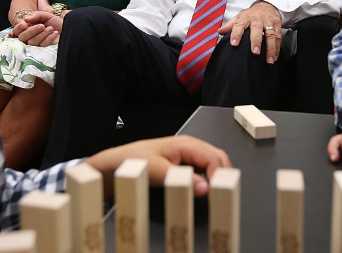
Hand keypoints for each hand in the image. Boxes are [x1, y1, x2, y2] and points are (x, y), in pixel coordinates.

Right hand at [9, 10, 61, 45]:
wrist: (67, 27)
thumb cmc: (54, 21)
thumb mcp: (45, 15)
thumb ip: (35, 15)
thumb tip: (25, 19)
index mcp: (26, 27)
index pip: (16, 30)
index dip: (18, 28)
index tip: (24, 24)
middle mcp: (29, 36)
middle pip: (22, 38)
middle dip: (31, 31)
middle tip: (41, 25)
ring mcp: (36, 43)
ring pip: (32, 42)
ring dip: (42, 34)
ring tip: (51, 28)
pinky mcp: (43, 49)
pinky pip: (42, 45)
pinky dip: (49, 38)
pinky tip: (55, 33)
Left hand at [84, 136, 231, 197]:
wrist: (117, 163)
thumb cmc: (133, 161)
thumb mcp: (156, 171)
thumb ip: (181, 179)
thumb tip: (204, 188)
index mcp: (186, 144)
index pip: (215, 158)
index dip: (220, 177)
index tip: (218, 194)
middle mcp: (191, 146)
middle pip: (219, 159)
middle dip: (223, 177)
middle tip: (221, 197)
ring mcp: (189, 155)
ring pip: (214, 164)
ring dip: (217, 178)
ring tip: (214, 195)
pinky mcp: (185, 163)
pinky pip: (204, 170)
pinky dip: (208, 180)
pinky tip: (203, 190)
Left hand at [218, 1, 282, 63]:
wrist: (267, 5)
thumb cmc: (252, 14)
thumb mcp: (240, 17)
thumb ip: (230, 25)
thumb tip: (220, 32)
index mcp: (245, 17)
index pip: (239, 24)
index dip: (236, 34)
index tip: (234, 44)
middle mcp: (257, 18)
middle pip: (257, 29)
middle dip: (256, 41)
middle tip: (255, 52)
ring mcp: (268, 21)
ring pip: (271, 34)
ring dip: (271, 48)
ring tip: (269, 60)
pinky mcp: (277, 25)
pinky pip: (278, 37)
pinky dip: (277, 48)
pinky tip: (275, 57)